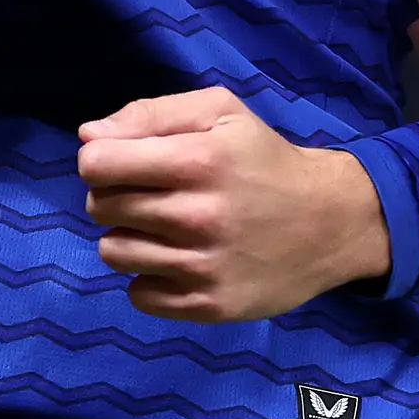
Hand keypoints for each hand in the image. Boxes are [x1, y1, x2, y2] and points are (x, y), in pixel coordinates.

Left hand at [76, 86, 388, 322]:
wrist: (330, 222)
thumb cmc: (265, 159)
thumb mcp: (220, 113)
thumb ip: (151, 115)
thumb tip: (88, 138)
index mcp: (199, 161)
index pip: (97, 165)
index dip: (100, 160)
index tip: (123, 162)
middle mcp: (198, 216)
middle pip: (100, 208)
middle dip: (114, 196)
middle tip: (152, 194)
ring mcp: (203, 267)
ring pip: (113, 253)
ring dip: (129, 237)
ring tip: (165, 228)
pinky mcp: (209, 306)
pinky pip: (138, 295)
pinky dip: (149, 278)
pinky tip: (179, 260)